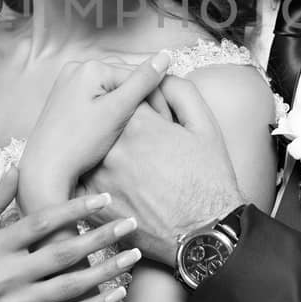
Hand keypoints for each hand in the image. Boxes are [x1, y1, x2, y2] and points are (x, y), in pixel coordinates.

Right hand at [0, 165, 141, 301]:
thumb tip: (19, 168)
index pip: (42, 223)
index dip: (74, 209)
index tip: (102, 199)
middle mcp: (8, 275)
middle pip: (64, 253)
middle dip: (101, 237)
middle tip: (130, 224)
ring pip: (71, 286)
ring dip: (106, 270)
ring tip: (133, 255)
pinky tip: (118, 292)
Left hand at [18, 51, 173, 211]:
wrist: (45, 170)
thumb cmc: (79, 144)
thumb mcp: (117, 111)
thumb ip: (143, 82)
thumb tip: (165, 55)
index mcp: (90, 67)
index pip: (136, 74)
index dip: (156, 97)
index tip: (168, 120)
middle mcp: (76, 68)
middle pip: (123, 79)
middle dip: (141, 98)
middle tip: (157, 123)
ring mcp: (69, 83)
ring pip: (111, 89)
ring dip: (127, 104)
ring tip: (138, 127)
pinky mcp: (66, 99)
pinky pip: (97, 98)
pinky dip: (110, 109)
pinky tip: (116, 127)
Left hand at [81, 75, 243, 263]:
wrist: (202, 235)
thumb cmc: (209, 182)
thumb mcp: (204, 127)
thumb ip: (180, 90)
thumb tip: (161, 66)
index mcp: (135, 123)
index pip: (131, 100)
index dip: (151, 111)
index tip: (165, 127)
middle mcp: (110, 147)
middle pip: (114, 125)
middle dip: (133, 131)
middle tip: (159, 153)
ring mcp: (98, 177)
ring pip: (100, 151)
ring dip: (116, 154)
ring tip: (147, 173)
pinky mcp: (94, 203)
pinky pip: (91, 180)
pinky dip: (104, 178)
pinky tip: (130, 187)